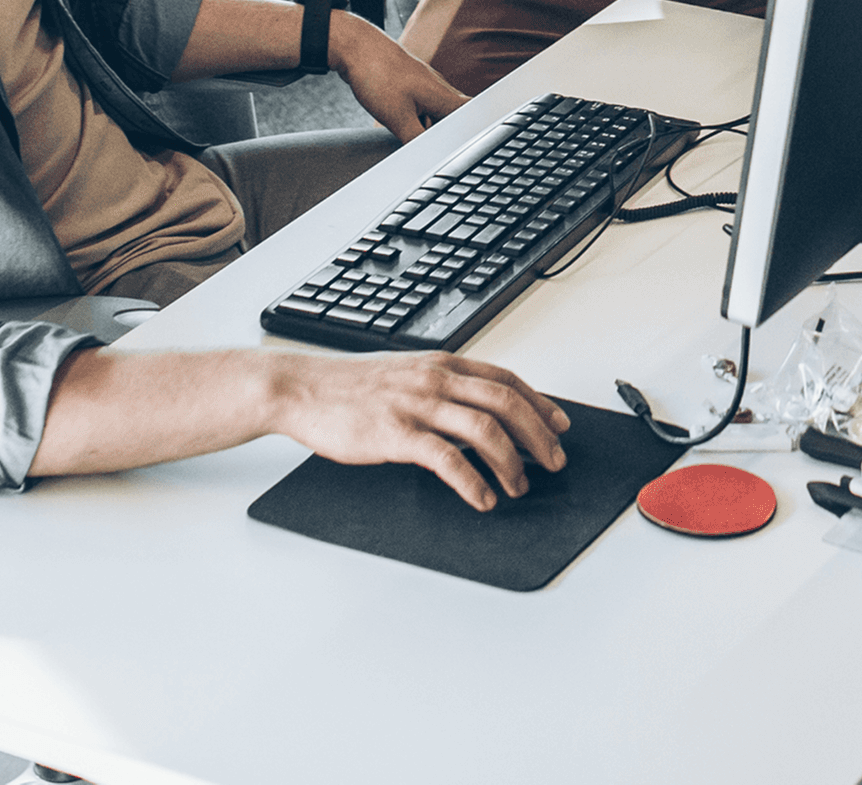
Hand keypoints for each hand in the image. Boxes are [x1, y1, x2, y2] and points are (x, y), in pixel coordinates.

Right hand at [266, 349, 570, 509]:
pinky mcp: (396, 434)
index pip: (506, 379)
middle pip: (506, 403)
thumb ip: (442, 386)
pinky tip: (482, 498)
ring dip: (511, 462)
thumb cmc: (350, 386)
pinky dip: (472, 481)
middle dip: (538, 435)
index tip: (560, 425)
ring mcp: (417, 405)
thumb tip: (478, 410)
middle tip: (554, 461)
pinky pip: (447, 459)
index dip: (539, 403)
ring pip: (484, 430)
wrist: (302, 388)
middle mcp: (436, 380)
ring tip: (520, 486)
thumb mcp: (405, 373)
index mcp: (442, 364)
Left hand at [328, 12, 463, 140]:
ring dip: (424, 125)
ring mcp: (424, 84)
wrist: (355, 48)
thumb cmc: (378, 76)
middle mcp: (439, 88)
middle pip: (451, 119)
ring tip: (403, 125)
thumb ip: (418, 141)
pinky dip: (412, 115)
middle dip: (441, 134)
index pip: (473, 117)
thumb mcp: (398, 119)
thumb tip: (428, 160)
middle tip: (423, 139)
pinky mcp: (409, 83)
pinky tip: (396, 116)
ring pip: (433, 113)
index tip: (467, 147)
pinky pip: (418, 105)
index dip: (474, 133)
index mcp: (444, 96)